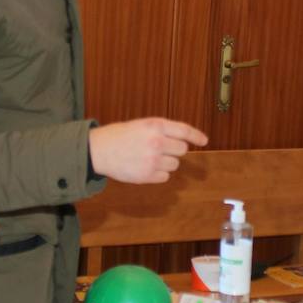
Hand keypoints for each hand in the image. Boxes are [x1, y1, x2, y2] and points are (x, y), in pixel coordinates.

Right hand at [89, 118, 208, 183]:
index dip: (196, 136)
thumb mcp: (142, 125)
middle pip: (182, 150)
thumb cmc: (120, 136)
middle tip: (159, 148)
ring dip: (166, 162)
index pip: (184, 131)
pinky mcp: (148, 175)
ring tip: (148, 157)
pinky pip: (165, 177)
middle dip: (174, 150)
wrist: (99, 150)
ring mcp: (153, 160)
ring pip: (174, 165)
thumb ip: (162, 130)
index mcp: (156, 126)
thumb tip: (183, 140)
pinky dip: (158, 174)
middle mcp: (157, 142)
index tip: (204, 141)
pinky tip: (144, 167)